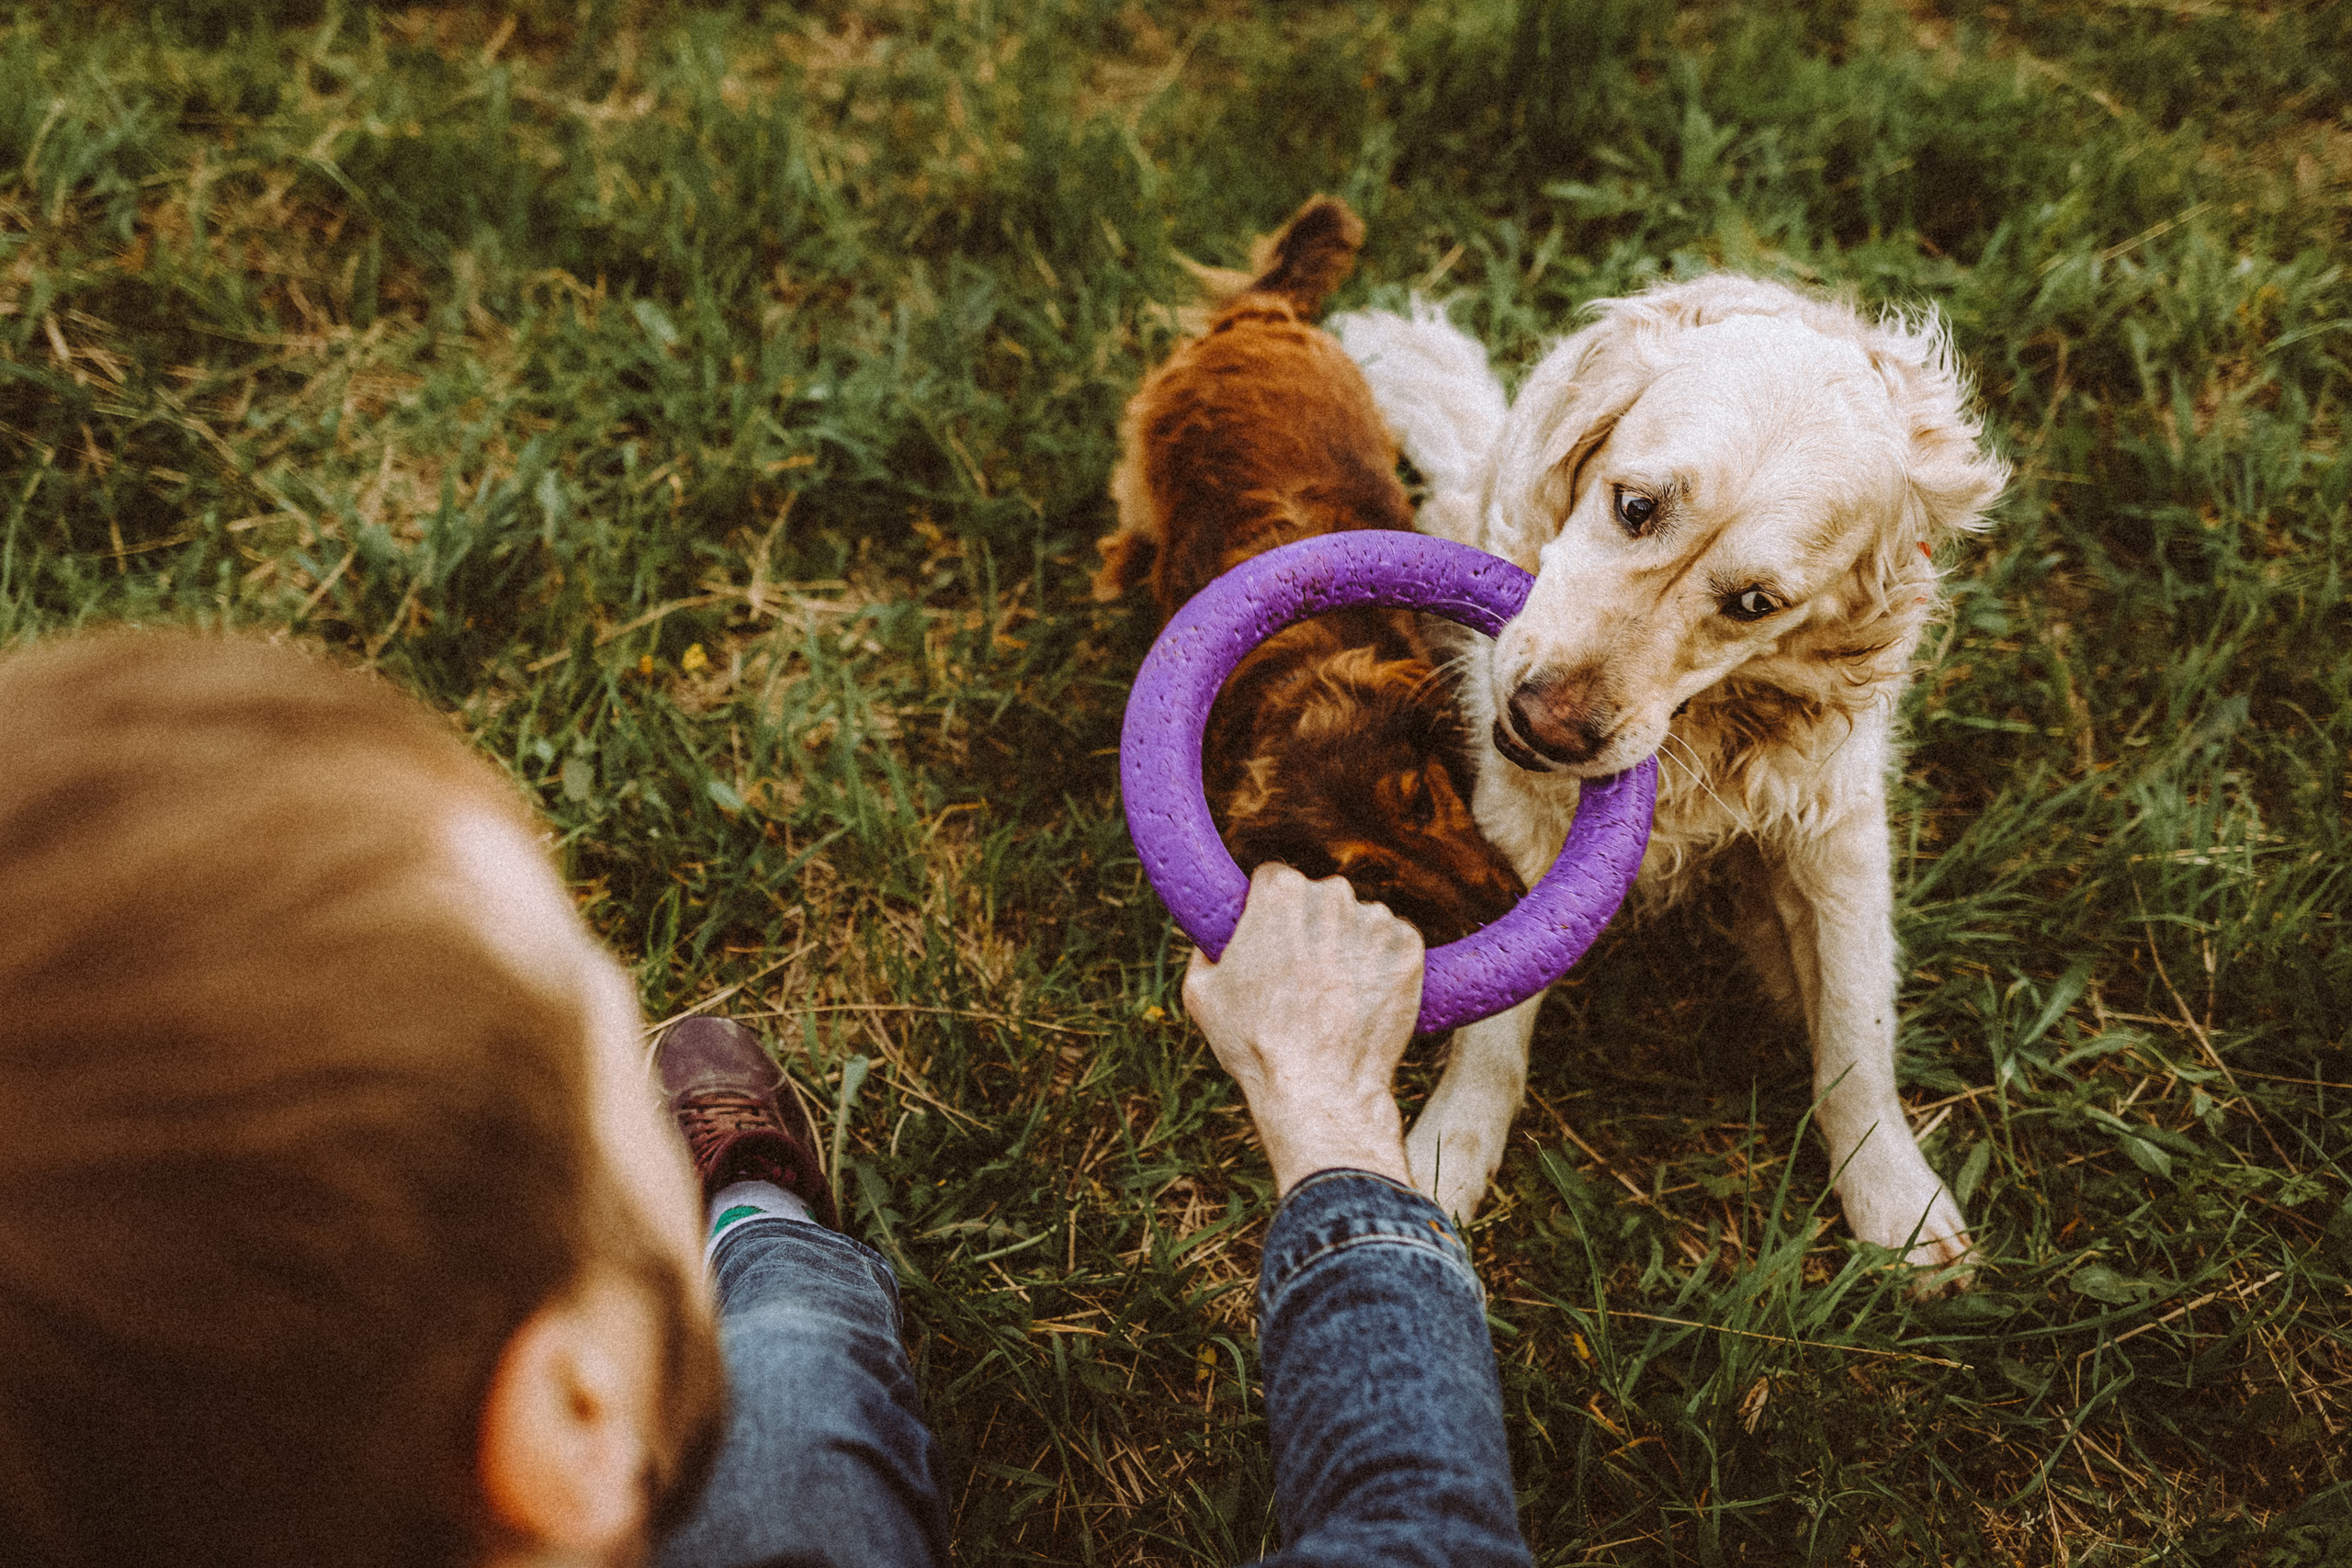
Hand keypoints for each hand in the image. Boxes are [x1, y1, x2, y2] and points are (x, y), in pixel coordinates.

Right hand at [1181, 864, 1424, 1194]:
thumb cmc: (1254, 1044)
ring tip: (1333, 997)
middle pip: (1319, 898)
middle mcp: (1333, 894)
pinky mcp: (1409, 951)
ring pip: (1358, 921)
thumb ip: (1205, 948)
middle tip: (1301, 978)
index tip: (1270, 942)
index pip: (1274, 880)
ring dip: (1348, 946)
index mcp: (1280, 891)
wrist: (1319, 1090)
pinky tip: (1361, 1000)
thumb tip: (1213, 937)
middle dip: (1311, 928)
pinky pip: (1392, 945)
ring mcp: (1376, 922)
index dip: (1268, 914)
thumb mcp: (1201, 993)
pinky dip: (1380, 966)